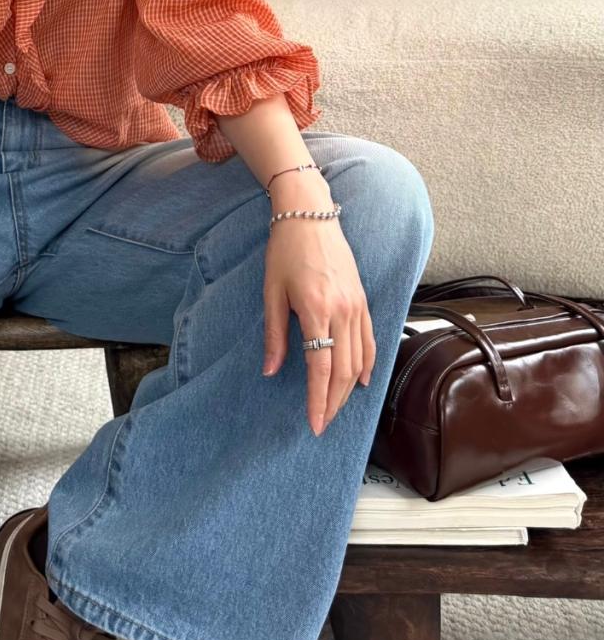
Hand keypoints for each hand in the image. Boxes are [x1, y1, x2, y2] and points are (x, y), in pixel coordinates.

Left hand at [261, 214, 376, 435]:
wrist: (309, 215)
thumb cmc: (285, 251)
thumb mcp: (272, 292)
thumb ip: (274, 334)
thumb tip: (270, 370)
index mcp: (317, 310)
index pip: (320, 367)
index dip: (317, 399)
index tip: (314, 423)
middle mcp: (343, 311)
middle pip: (344, 370)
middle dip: (333, 402)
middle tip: (323, 424)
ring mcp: (357, 305)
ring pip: (359, 359)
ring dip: (349, 389)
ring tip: (336, 409)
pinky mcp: (363, 300)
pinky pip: (370, 340)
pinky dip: (368, 364)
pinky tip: (362, 381)